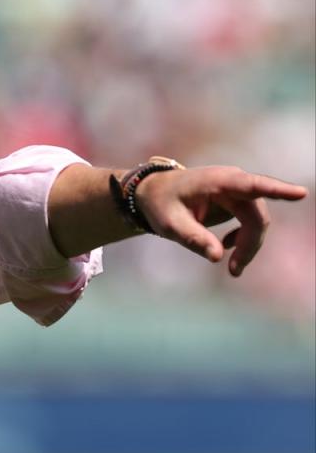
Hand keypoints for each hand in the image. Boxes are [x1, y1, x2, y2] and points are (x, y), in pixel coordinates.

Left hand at [134, 167, 307, 276]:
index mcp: (216, 181)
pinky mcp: (236, 201)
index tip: (300, 193)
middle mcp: (232, 182)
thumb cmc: (159, 204)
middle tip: (234, 271)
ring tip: (233, 268)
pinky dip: (244, 239)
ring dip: (249, 245)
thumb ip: (192, 238)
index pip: (251, 185)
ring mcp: (236, 191)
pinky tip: (226, 247)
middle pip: (256, 216)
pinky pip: (251, 222)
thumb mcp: (169, 223)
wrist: (152, 193)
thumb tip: (217, 257)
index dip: (277, 190)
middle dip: (250, 244)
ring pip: (257, 222)